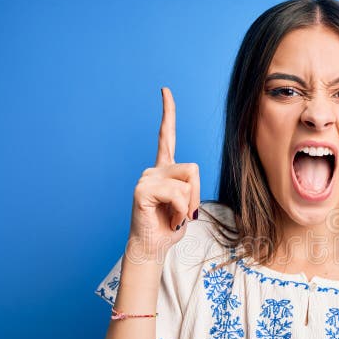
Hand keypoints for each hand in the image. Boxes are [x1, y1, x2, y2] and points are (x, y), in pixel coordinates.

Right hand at [125, 87, 200, 263]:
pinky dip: (179, 211)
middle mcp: (154, 170)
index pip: (167, 136)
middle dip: (196, 194)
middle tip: (183, 213)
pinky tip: (168, 219)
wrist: (152, 247)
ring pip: (187, 182)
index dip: (168, 113)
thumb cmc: (169, 226)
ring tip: (173, 217)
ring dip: (187, 205)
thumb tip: (188, 186)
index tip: (164, 90)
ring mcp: (146, 178)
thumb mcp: (187, 204)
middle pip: (193, 169)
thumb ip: (190, 187)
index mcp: (165, 169)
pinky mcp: (142, 190)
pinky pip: (176, 194)